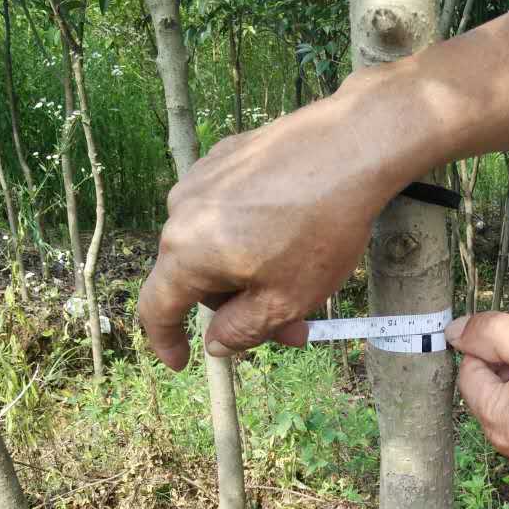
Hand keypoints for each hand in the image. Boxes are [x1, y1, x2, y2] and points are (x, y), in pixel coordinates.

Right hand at [138, 70, 421, 369]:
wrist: (352, 149)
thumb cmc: (320, 229)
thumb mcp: (284, 300)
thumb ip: (242, 330)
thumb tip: (215, 343)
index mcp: (186, 251)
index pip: (157, 307)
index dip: (166, 340)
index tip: (181, 360)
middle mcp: (181, 210)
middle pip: (196, 278)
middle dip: (239, 307)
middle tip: (292, 327)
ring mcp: (202, 178)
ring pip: (214, 245)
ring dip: (250, 273)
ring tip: (302, 280)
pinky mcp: (226, 157)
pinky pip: (227, 212)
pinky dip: (252, 236)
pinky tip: (293, 234)